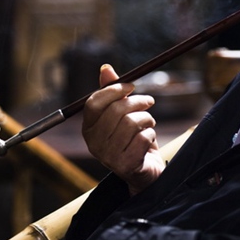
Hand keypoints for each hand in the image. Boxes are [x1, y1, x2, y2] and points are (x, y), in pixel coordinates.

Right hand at [82, 64, 164, 193]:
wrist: (144, 172)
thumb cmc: (132, 139)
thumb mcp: (121, 114)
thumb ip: (113, 92)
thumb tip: (106, 68)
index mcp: (88, 129)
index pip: (94, 102)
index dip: (114, 90)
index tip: (131, 86)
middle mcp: (93, 144)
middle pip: (116, 110)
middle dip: (137, 102)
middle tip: (149, 101)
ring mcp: (108, 156)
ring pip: (132, 122)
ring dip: (147, 119)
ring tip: (149, 123)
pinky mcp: (126, 165)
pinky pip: (143, 138)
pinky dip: (151, 134)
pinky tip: (148, 140)